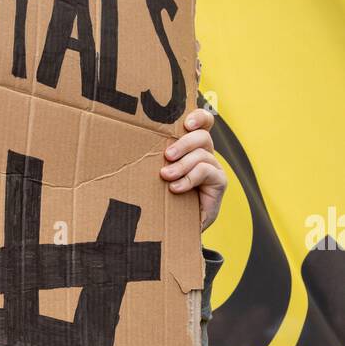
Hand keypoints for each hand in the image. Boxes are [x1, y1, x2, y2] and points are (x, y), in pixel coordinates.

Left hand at [159, 107, 227, 232]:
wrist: (175, 228)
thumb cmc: (161, 198)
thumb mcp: (154, 175)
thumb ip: (151, 160)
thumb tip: (126, 144)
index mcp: (191, 147)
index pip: (203, 123)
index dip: (199, 117)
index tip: (187, 123)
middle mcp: (205, 155)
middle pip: (202, 136)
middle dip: (184, 143)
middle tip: (167, 156)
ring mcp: (213, 169)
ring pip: (202, 154)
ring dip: (182, 165)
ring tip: (166, 176)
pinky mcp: (218, 183)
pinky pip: (206, 172)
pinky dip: (190, 179)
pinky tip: (176, 189)